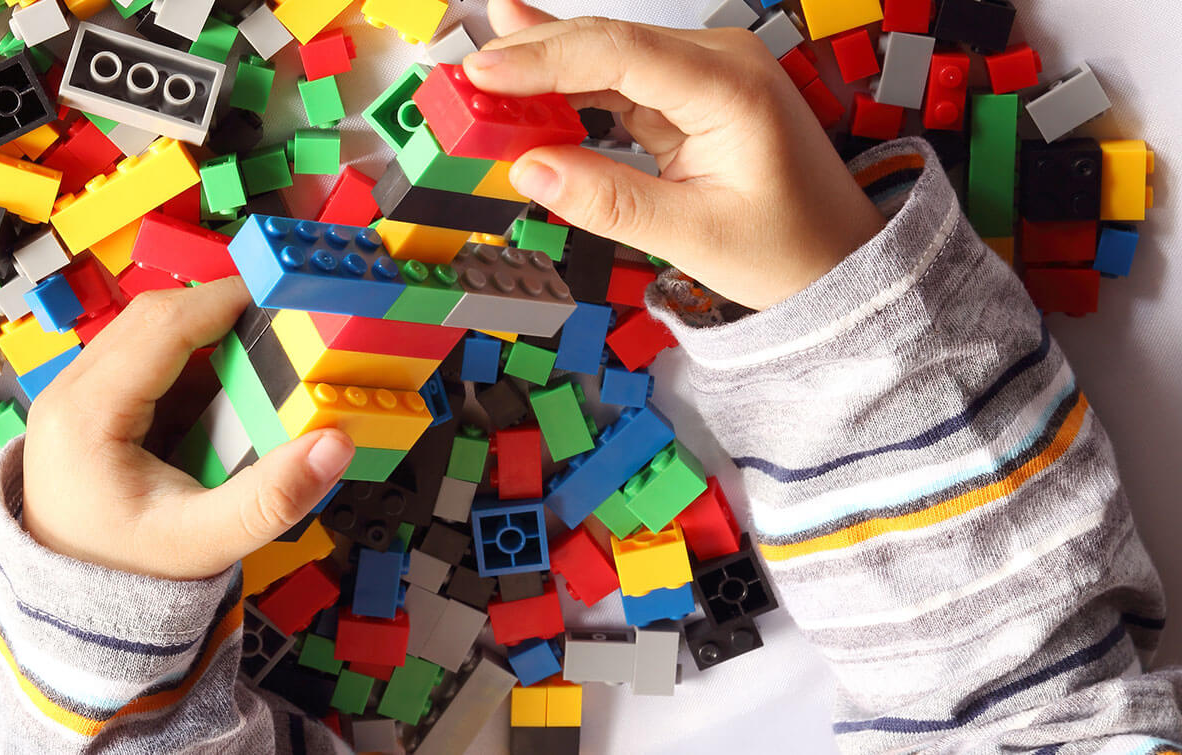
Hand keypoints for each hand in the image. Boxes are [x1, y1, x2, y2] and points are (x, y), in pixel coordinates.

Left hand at [21, 278, 354, 580]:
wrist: (75, 609)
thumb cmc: (124, 578)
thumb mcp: (205, 541)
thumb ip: (272, 497)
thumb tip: (332, 446)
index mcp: (86, 414)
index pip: (163, 324)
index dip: (227, 300)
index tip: (282, 296)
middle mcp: (70, 394)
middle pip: (155, 318)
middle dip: (224, 317)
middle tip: (284, 329)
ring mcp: (75, 398)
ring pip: (150, 335)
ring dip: (209, 344)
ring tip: (261, 370)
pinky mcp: (91, 408)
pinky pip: (147, 364)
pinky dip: (193, 370)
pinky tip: (227, 401)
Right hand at [468, 0, 885, 309]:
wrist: (840, 259)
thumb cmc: (789, 249)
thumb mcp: (691, 237)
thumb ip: (607, 201)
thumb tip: (529, 167)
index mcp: (730, 88)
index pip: (620, 53)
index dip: (544, 57)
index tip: (483, 71)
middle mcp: (718, 64)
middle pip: (606, 43)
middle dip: (529, 56)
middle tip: (460, 76)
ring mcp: (703, 74)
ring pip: (605, 58)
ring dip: (540, 71)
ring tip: (474, 79)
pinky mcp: (688, 94)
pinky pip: (616, 82)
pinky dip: (567, 88)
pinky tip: (519, 69)